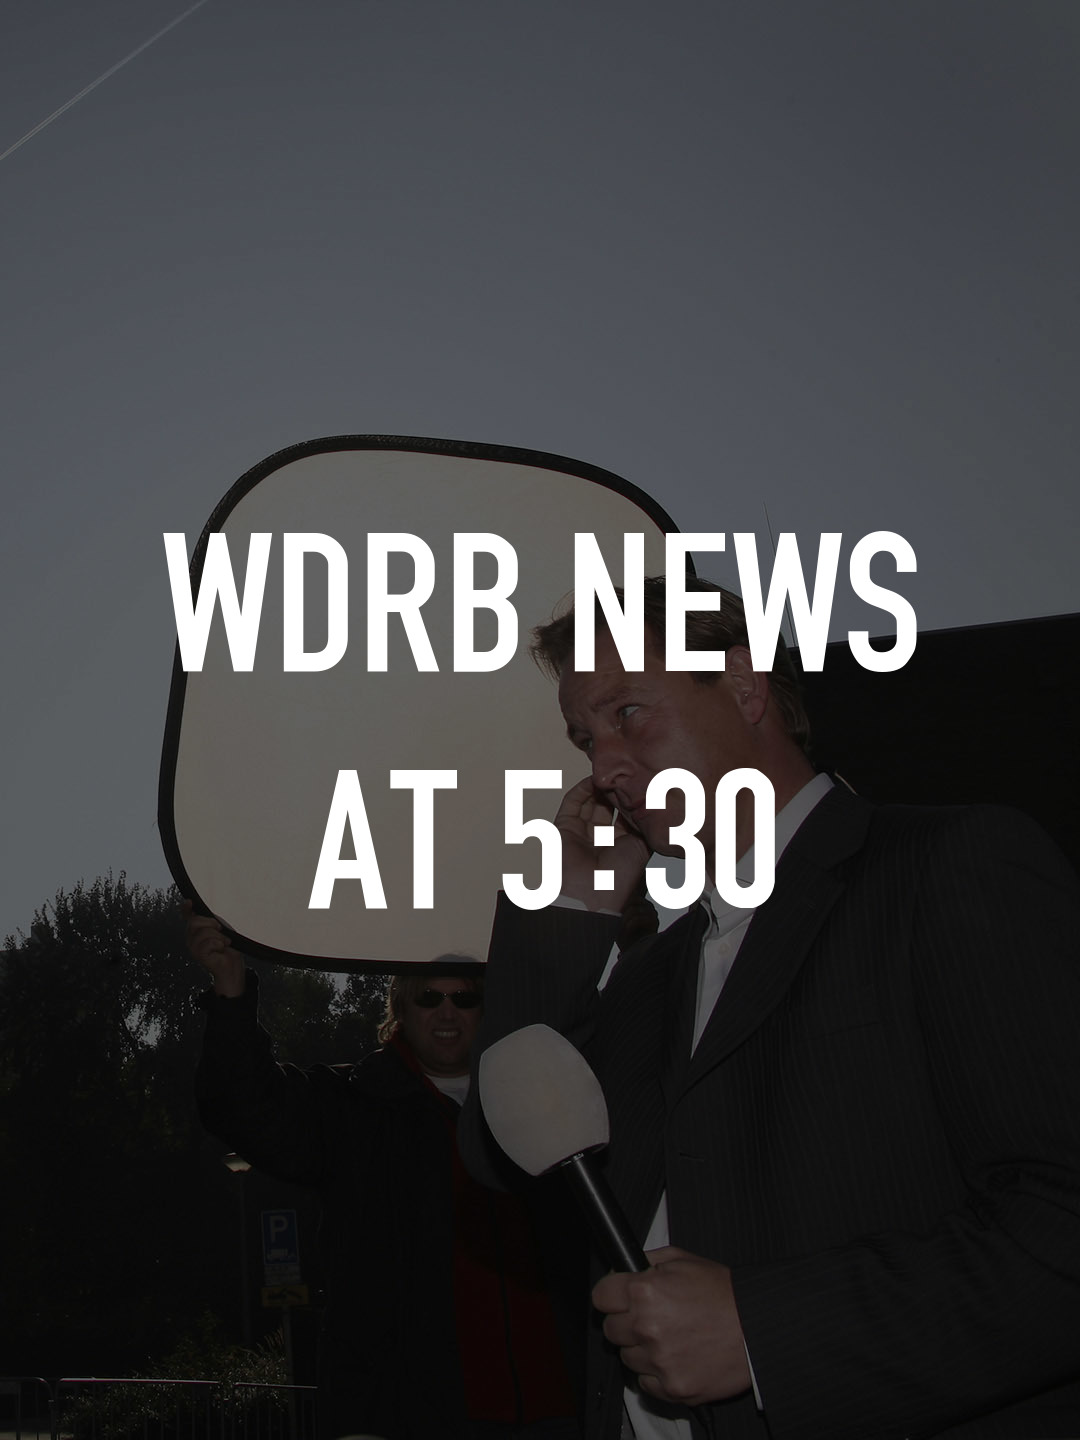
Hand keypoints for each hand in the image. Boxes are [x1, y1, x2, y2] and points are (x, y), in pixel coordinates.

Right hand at [184, 900, 245, 996]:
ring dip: (218, 937)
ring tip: (223, 943)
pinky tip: (221, 948)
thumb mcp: (220, 928)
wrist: (233, 964)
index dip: (186, 908)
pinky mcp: (199, 955)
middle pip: (195, 922)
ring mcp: (193, 947)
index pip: (187, 916)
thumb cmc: (227, 946)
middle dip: (211, 923)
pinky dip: (219, 944)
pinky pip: (208, 943)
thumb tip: (204, 910)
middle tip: (220, 930)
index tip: (189, 902)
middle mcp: (192, 937)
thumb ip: (210, 919)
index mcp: (196, 929)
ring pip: (203, 932)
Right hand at [553, 776, 649, 910]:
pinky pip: (572, 803)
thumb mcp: (642, 848)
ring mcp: (581, 833)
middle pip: (606, 808)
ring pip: (589, 803)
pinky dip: (582, 790)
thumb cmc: (620, 878)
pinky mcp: (565, 827)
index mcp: (619, 848)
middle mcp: (600, 840)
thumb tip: (652, 809)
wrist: (593, 892)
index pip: (624, 818)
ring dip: (600, 788)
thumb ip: (645, 827)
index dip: (631, 802)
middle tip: (625, 776)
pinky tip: (594, 779)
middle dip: (615, 792)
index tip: (640, 785)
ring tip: (611, 774)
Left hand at [592, 1246, 750, 1406]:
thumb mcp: (684, 1260)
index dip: (611, 1295)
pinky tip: (676, 1357)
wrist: (757, 1328)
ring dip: (641, 1349)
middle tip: (650, 1318)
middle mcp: (647, 1327)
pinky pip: (645, 1383)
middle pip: (610, 1329)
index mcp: (645, 1292)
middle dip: (626, 1322)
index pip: (601, 1297)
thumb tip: (623, 1269)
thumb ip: (647, 1261)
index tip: (618, 1298)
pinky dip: (656, 1373)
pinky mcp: (672, 1388)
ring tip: (670, 1337)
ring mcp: (659, 1361)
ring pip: (627, 1358)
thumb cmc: (724, 1293)